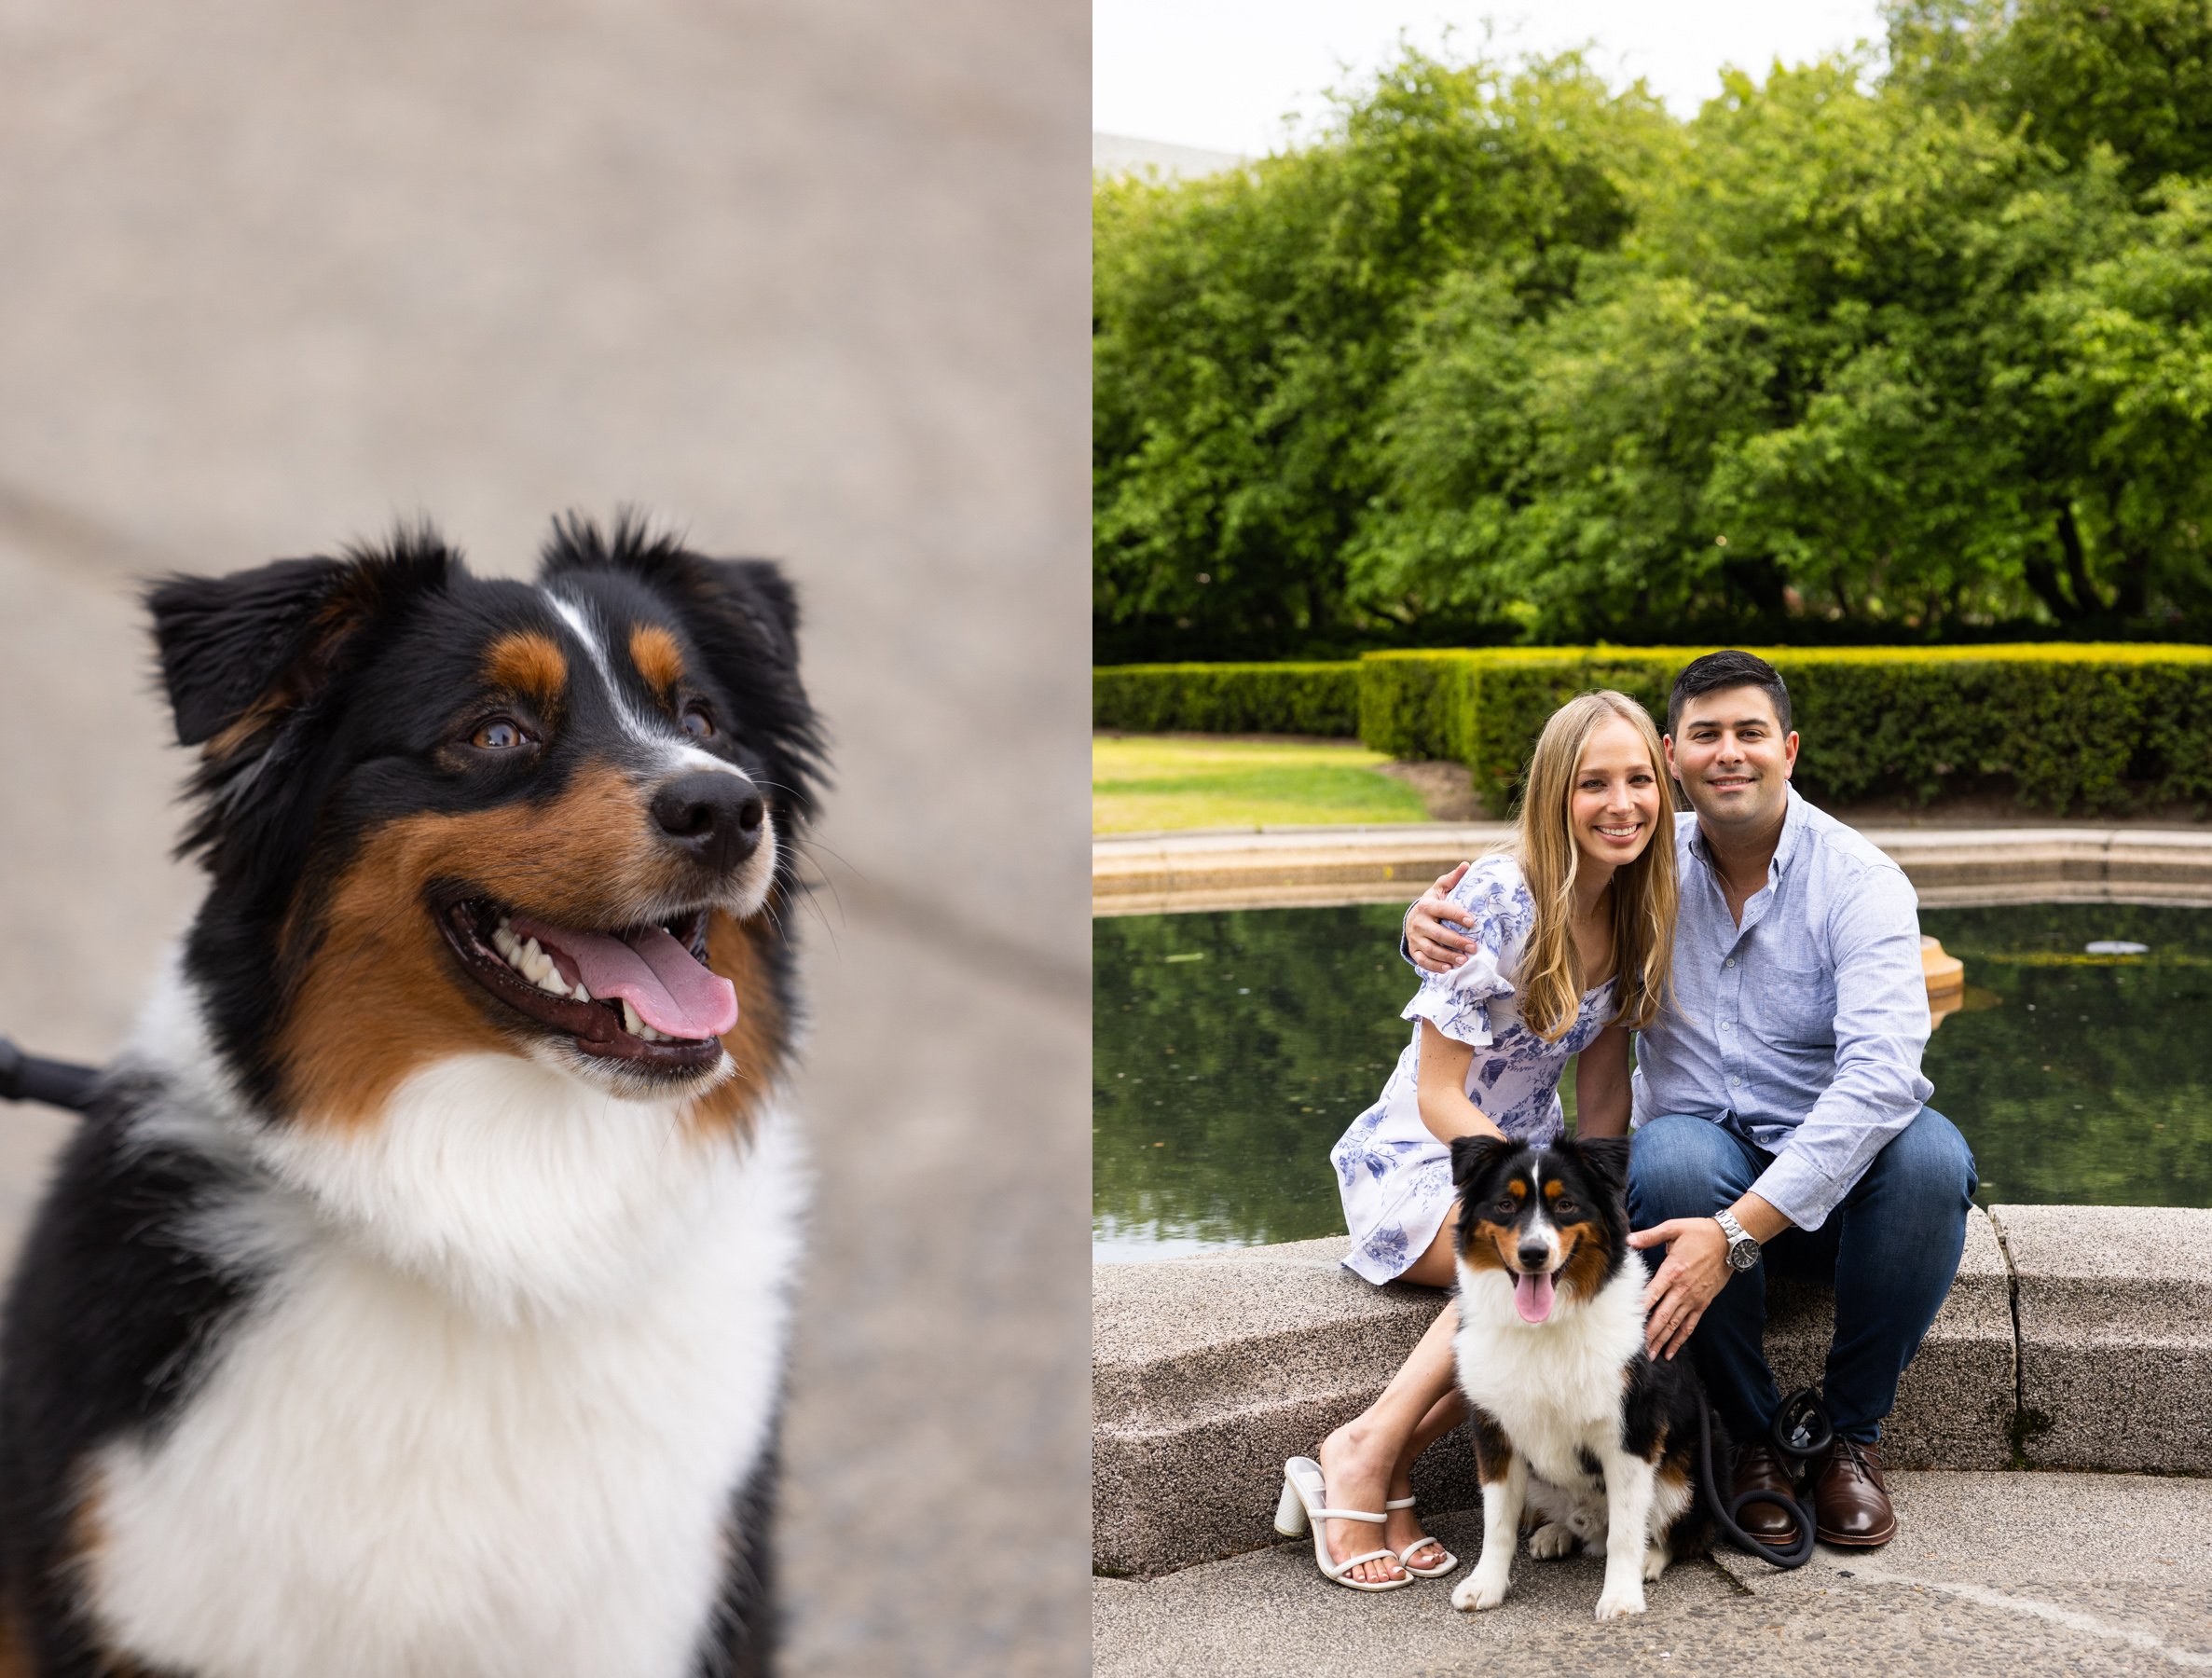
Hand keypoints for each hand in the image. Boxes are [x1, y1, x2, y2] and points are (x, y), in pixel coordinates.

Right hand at [1408, 863, 1478, 974]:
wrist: (1413, 918)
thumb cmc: (1433, 903)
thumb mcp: (1440, 890)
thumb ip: (1452, 879)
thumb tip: (1466, 865)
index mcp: (1427, 905)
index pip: (1443, 910)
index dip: (1457, 915)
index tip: (1472, 922)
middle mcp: (1419, 922)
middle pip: (1438, 933)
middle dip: (1456, 941)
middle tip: (1473, 947)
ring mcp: (1415, 938)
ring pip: (1431, 949)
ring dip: (1447, 956)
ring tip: (1464, 960)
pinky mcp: (1414, 950)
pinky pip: (1423, 961)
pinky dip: (1436, 966)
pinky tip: (1449, 969)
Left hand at [1626, 1217, 1731, 1359]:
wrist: (1730, 1240)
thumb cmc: (1699, 1232)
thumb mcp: (1673, 1228)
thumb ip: (1649, 1236)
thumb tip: (1627, 1239)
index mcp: (1672, 1271)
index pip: (1651, 1294)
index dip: (1639, 1309)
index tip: (1627, 1323)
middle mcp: (1682, 1289)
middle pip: (1662, 1316)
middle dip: (1648, 1333)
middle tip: (1636, 1349)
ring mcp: (1694, 1298)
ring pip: (1674, 1324)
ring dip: (1662, 1341)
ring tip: (1650, 1355)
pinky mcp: (1703, 1303)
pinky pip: (1690, 1325)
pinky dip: (1680, 1339)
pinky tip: (1670, 1351)